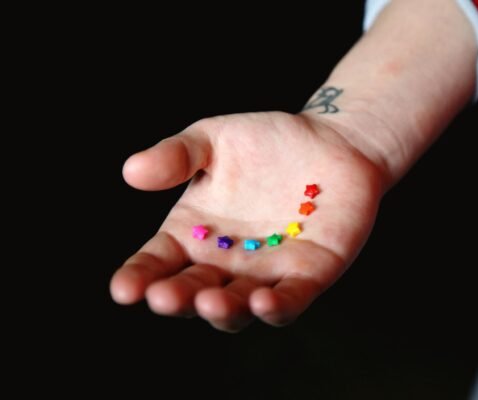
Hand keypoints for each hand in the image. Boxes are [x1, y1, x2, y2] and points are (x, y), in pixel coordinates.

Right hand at [110, 111, 383, 331]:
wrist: (330, 141)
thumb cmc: (266, 141)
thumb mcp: (213, 139)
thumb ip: (176, 155)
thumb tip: (131, 171)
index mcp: (194, 235)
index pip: (158, 262)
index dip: (139, 277)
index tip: (122, 289)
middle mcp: (226, 262)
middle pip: (194, 291)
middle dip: (178, 298)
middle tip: (163, 296)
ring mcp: (267, 273)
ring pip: (239, 307)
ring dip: (224, 310)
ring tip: (211, 301)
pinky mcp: (310, 274)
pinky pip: (291, 299)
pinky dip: (277, 306)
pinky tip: (263, 302)